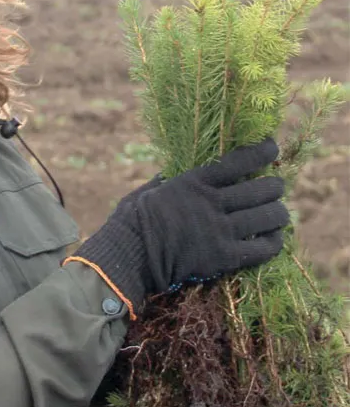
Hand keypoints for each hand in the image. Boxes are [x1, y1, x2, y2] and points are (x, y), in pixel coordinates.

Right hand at [66, 138, 288, 315]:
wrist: (128, 256)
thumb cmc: (132, 221)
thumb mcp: (151, 190)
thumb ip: (171, 179)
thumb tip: (178, 169)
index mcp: (194, 182)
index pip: (240, 160)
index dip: (263, 152)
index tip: (272, 148)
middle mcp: (212, 203)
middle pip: (263, 189)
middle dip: (275, 186)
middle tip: (274, 188)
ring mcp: (220, 231)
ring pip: (269, 217)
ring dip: (278, 214)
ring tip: (278, 214)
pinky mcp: (223, 257)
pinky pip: (262, 249)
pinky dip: (273, 243)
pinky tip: (273, 240)